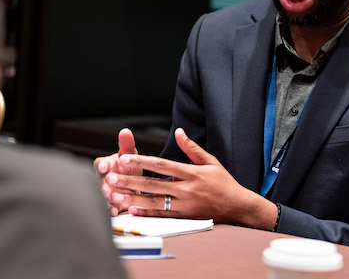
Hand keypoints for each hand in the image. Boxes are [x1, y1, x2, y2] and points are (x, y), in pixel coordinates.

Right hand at [93, 128, 140, 214]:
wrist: (134, 185)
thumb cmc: (129, 168)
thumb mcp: (130, 156)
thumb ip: (127, 145)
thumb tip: (126, 132)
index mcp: (106, 165)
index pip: (100, 164)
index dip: (102, 165)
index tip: (105, 167)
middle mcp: (103, 179)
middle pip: (99, 182)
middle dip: (102, 185)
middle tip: (106, 188)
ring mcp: (106, 192)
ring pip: (102, 196)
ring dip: (105, 199)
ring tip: (111, 202)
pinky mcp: (111, 205)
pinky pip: (109, 208)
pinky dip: (112, 210)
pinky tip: (115, 211)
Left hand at [105, 128, 277, 229]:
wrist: (237, 206)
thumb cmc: (224, 183)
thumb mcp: (211, 161)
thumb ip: (192, 148)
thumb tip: (179, 132)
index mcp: (192, 173)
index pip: (163, 165)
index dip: (143, 162)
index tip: (126, 158)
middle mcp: (187, 189)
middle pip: (153, 184)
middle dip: (129, 180)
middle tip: (111, 178)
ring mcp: (185, 205)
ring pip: (154, 201)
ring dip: (132, 198)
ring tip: (115, 194)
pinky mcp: (184, 217)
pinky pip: (162, 215)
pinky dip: (146, 212)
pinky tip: (131, 209)